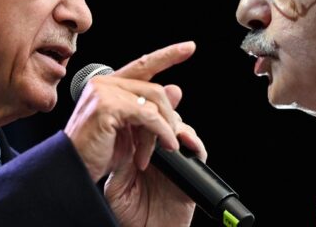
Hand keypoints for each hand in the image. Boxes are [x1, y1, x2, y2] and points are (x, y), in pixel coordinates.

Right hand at [63, 41, 195, 180]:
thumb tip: (176, 89)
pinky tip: (166, 145)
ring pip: (153, 102)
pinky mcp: (107, 106)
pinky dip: (162, 132)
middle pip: (155, 88)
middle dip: (169, 117)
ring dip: (165, 129)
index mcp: (109, 85)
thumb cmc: (98, 152)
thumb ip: (151, 109)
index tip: (189, 47)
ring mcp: (104, 92)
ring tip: (166, 148)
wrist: (73, 169)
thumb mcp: (131, 129)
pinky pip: (148, 116)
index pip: (143, 63)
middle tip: (171, 140)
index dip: (168, 55)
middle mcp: (104, 83)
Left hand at [104, 108, 206, 226]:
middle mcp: (158, 155)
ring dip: (177, 125)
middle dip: (164, 111)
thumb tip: (124, 134)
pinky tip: (185, 140)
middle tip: (158, 108)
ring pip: (182, 131)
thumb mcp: (117, 186)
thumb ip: (121, 161)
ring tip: (170, 128)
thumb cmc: (129, 216)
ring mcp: (176, 162)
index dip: (145, 110)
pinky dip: (194, 142)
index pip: (143, 124)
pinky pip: (198, 152)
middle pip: (164, 122)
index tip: (142, 100)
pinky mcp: (191, 172)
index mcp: (139, 154)